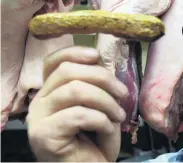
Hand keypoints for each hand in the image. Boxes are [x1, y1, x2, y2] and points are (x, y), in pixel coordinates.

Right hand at [26, 46, 128, 161]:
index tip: (97, 56)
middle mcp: (39, 101)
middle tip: (123, 94)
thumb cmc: (96, 139)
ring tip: (119, 116)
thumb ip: (95, 84)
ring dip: (106, 102)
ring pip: (75, 90)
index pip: (54, 62)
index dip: (76, 53)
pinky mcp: (44, 134)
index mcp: (51, 91)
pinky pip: (78, 115)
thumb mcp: (100, 105)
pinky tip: (107, 129)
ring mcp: (38, 118)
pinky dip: (101, 120)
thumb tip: (100, 61)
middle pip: (68, 71)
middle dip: (103, 78)